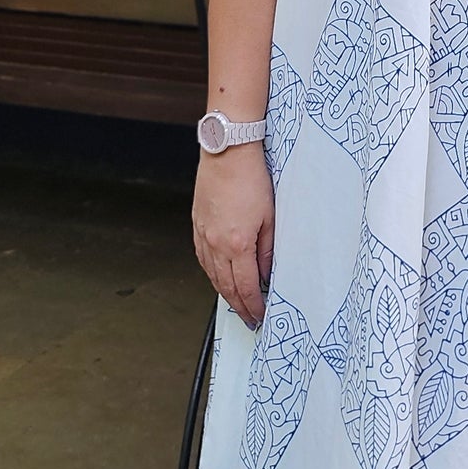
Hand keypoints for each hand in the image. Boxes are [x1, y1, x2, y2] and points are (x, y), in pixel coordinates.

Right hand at [193, 145, 274, 328]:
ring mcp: (203, 234)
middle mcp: (215, 244)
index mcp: (236, 244)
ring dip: (224, 292)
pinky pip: (202, 258)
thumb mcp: (271, 217)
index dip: (252, 306)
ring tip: (235, 302)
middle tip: (248, 317)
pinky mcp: (197, 224)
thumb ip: (268, 250)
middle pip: (225, 286)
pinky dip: (211, 272)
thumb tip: (266, 273)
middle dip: (238, 305)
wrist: (228, 151)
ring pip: (211, 275)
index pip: (245, 287)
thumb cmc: (251, 177)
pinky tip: (217, 274)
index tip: (259, 315)